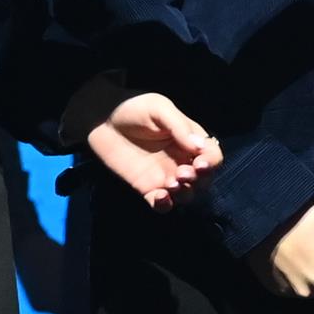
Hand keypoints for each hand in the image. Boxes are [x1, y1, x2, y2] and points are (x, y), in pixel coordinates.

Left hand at [89, 91, 221, 210]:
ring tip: (171, 184)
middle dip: (198, 180)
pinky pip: (162, 204)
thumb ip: (179, 127)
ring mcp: (165, 176)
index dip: (211, 162)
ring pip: (186, 195)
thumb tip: (200, 147)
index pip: (212, 156)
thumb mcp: (159, 108)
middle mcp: (182, 160)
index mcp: (190, 140)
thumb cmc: (134, 107)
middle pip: (204, 179)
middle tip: (182, 173)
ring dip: (184, 194)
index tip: (200, 164)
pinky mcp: (147, 188)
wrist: (101, 119)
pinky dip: (165, 205)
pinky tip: (160, 197)